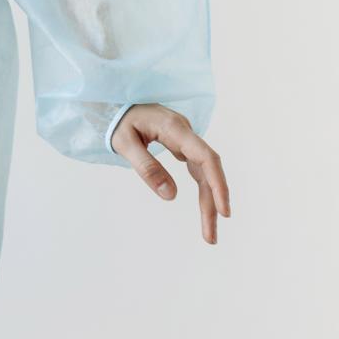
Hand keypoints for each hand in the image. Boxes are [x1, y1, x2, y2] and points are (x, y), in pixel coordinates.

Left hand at [109, 104, 230, 243]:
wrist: (114, 101)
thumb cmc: (117, 119)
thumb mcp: (124, 144)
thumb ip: (146, 167)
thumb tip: (171, 195)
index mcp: (174, 129)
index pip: (205, 157)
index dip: (218, 184)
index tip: (224, 211)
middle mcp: (185, 132)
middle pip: (208, 170)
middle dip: (213, 203)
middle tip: (210, 237)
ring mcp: (185, 138)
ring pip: (205, 172)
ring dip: (209, 200)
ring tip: (208, 231)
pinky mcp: (181, 144)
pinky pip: (197, 168)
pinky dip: (203, 188)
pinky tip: (205, 206)